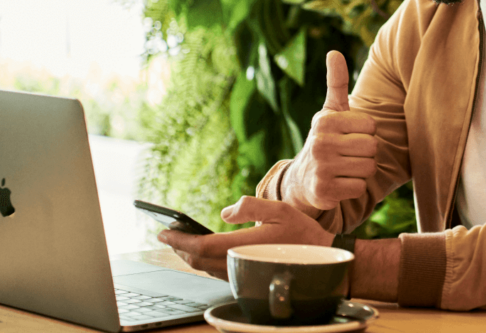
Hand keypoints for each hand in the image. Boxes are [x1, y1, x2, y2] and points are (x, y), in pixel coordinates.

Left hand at [157, 196, 332, 279]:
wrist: (322, 261)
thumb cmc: (302, 234)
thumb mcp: (279, 209)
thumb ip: (250, 207)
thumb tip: (225, 212)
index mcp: (244, 246)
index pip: (201, 246)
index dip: (178, 240)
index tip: (163, 232)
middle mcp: (239, 264)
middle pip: (198, 260)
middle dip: (180, 248)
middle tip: (167, 234)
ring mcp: (242, 274)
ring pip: (206, 268)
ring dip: (190, 256)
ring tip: (181, 241)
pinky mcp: (247, 278)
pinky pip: (217, 272)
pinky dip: (204, 262)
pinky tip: (203, 252)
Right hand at [284, 51, 377, 215]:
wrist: (302, 180)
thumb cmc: (326, 140)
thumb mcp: (330, 111)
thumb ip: (337, 83)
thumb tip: (334, 51)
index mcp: (325, 120)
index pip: (371, 126)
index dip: (366, 133)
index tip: (349, 136)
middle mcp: (320, 142)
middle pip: (372, 147)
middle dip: (366, 153)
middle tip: (348, 154)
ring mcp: (321, 167)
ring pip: (368, 168)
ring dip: (362, 171)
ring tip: (345, 168)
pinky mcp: (324, 190)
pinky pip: (359, 188)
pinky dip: (353, 188)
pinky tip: (340, 183)